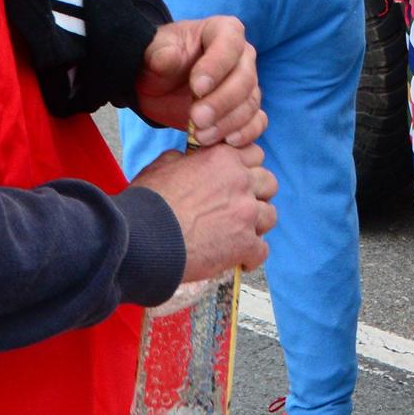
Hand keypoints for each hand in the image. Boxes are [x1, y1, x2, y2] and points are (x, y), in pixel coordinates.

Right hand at [131, 142, 278, 281]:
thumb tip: (187, 158)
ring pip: (270, 216)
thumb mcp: (161, 166)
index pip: (255, 155)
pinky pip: (263, 250)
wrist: (143, 238)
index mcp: (223, 159)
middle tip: (240, 208)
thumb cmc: (148, 202)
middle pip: (269, 184)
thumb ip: (183, 159)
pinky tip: (239, 259)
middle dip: (258, 195)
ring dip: (257, 225)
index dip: (247, 169)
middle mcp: (240, 182)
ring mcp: (246, 213)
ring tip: (240, 235)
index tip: (237, 182)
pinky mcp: (245, 243)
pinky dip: (252, 256)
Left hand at [135, 16, 263, 146]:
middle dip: (221, 102)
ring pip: (250, 104)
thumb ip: (160, 54)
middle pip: (245, 79)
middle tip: (196, 118)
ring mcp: (248, 84)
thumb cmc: (161, 61)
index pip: (230, 44)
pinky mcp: (246, 109)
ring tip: (201, 135)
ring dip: (227, 123)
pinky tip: (226, 142)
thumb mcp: (154, 53)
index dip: (217, 66)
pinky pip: (257, 121)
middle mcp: (242, 56)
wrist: (161, 85)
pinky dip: (245, 134)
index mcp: (223, 31)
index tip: (196, 88)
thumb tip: (168, 58)